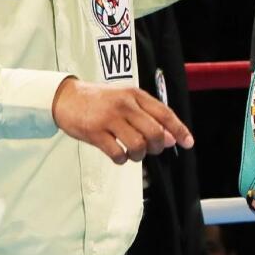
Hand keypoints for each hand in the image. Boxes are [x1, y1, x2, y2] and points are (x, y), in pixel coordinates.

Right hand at [51, 77, 193, 164]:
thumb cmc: (99, 100)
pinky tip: (119, 156)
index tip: (188, 142)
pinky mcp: (94, 132)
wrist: (66, 97)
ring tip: (133, 153)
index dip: (179, 130)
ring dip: (139, 155)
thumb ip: (147, 115)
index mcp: (136, 95)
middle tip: (152, 149)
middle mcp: (125, 105)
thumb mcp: (126, 99)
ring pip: (138, 145)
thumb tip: (169, 138)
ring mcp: (109, 118)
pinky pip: (116, 153)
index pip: (165, 113)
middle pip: (154, 132)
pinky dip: (122, 159)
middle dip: (158, 146)